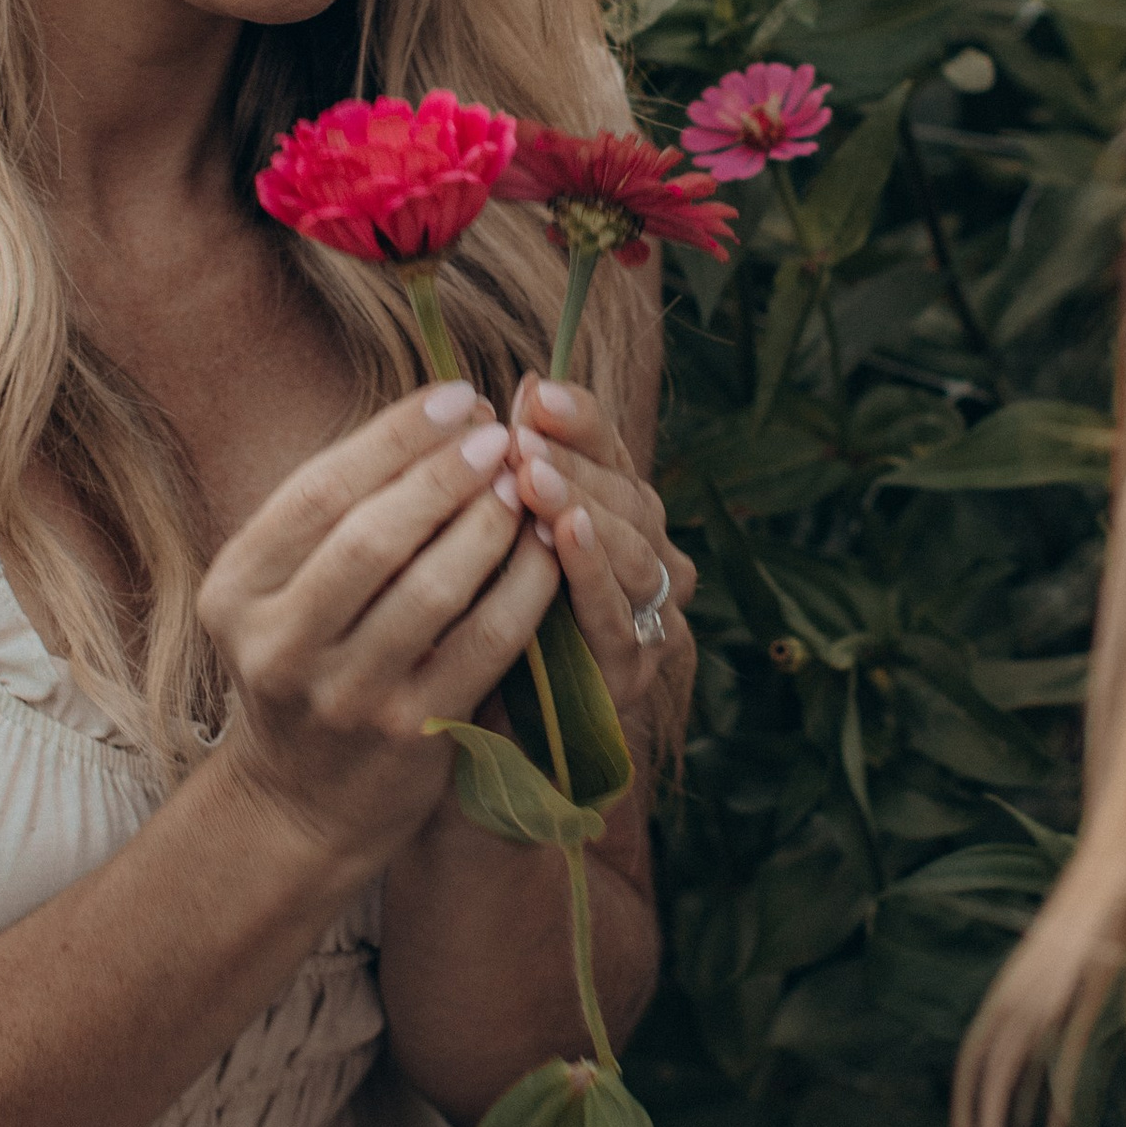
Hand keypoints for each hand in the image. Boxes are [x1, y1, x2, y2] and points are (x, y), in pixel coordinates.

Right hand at [200, 385, 563, 870]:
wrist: (303, 801)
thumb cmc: (310, 659)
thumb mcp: (283, 588)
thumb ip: (338, 510)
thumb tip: (443, 412)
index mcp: (237, 590)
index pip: (318, 491)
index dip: (396, 436)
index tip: (461, 396)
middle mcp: (277, 645)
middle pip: (371, 535)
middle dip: (447, 474)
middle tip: (503, 435)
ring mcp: (342, 696)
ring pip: (431, 589)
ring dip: (491, 524)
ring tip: (528, 484)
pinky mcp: (408, 735)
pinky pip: (482, 644)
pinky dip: (522, 588)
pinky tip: (548, 551)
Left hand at [506, 378, 698, 734]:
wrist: (476, 739)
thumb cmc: (480, 621)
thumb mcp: (487, 537)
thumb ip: (509, 475)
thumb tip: (521, 387)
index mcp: (618, 514)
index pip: (612, 453)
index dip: (580, 420)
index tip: (535, 392)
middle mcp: (648, 560)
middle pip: (627, 496)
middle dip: (573, 462)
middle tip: (521, 436)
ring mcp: (648, 618)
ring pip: (632, 551)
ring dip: (582, 508)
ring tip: (534, 476)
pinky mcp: (632, 674)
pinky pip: (618, 618)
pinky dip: (592, 574)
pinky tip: (562, 537)